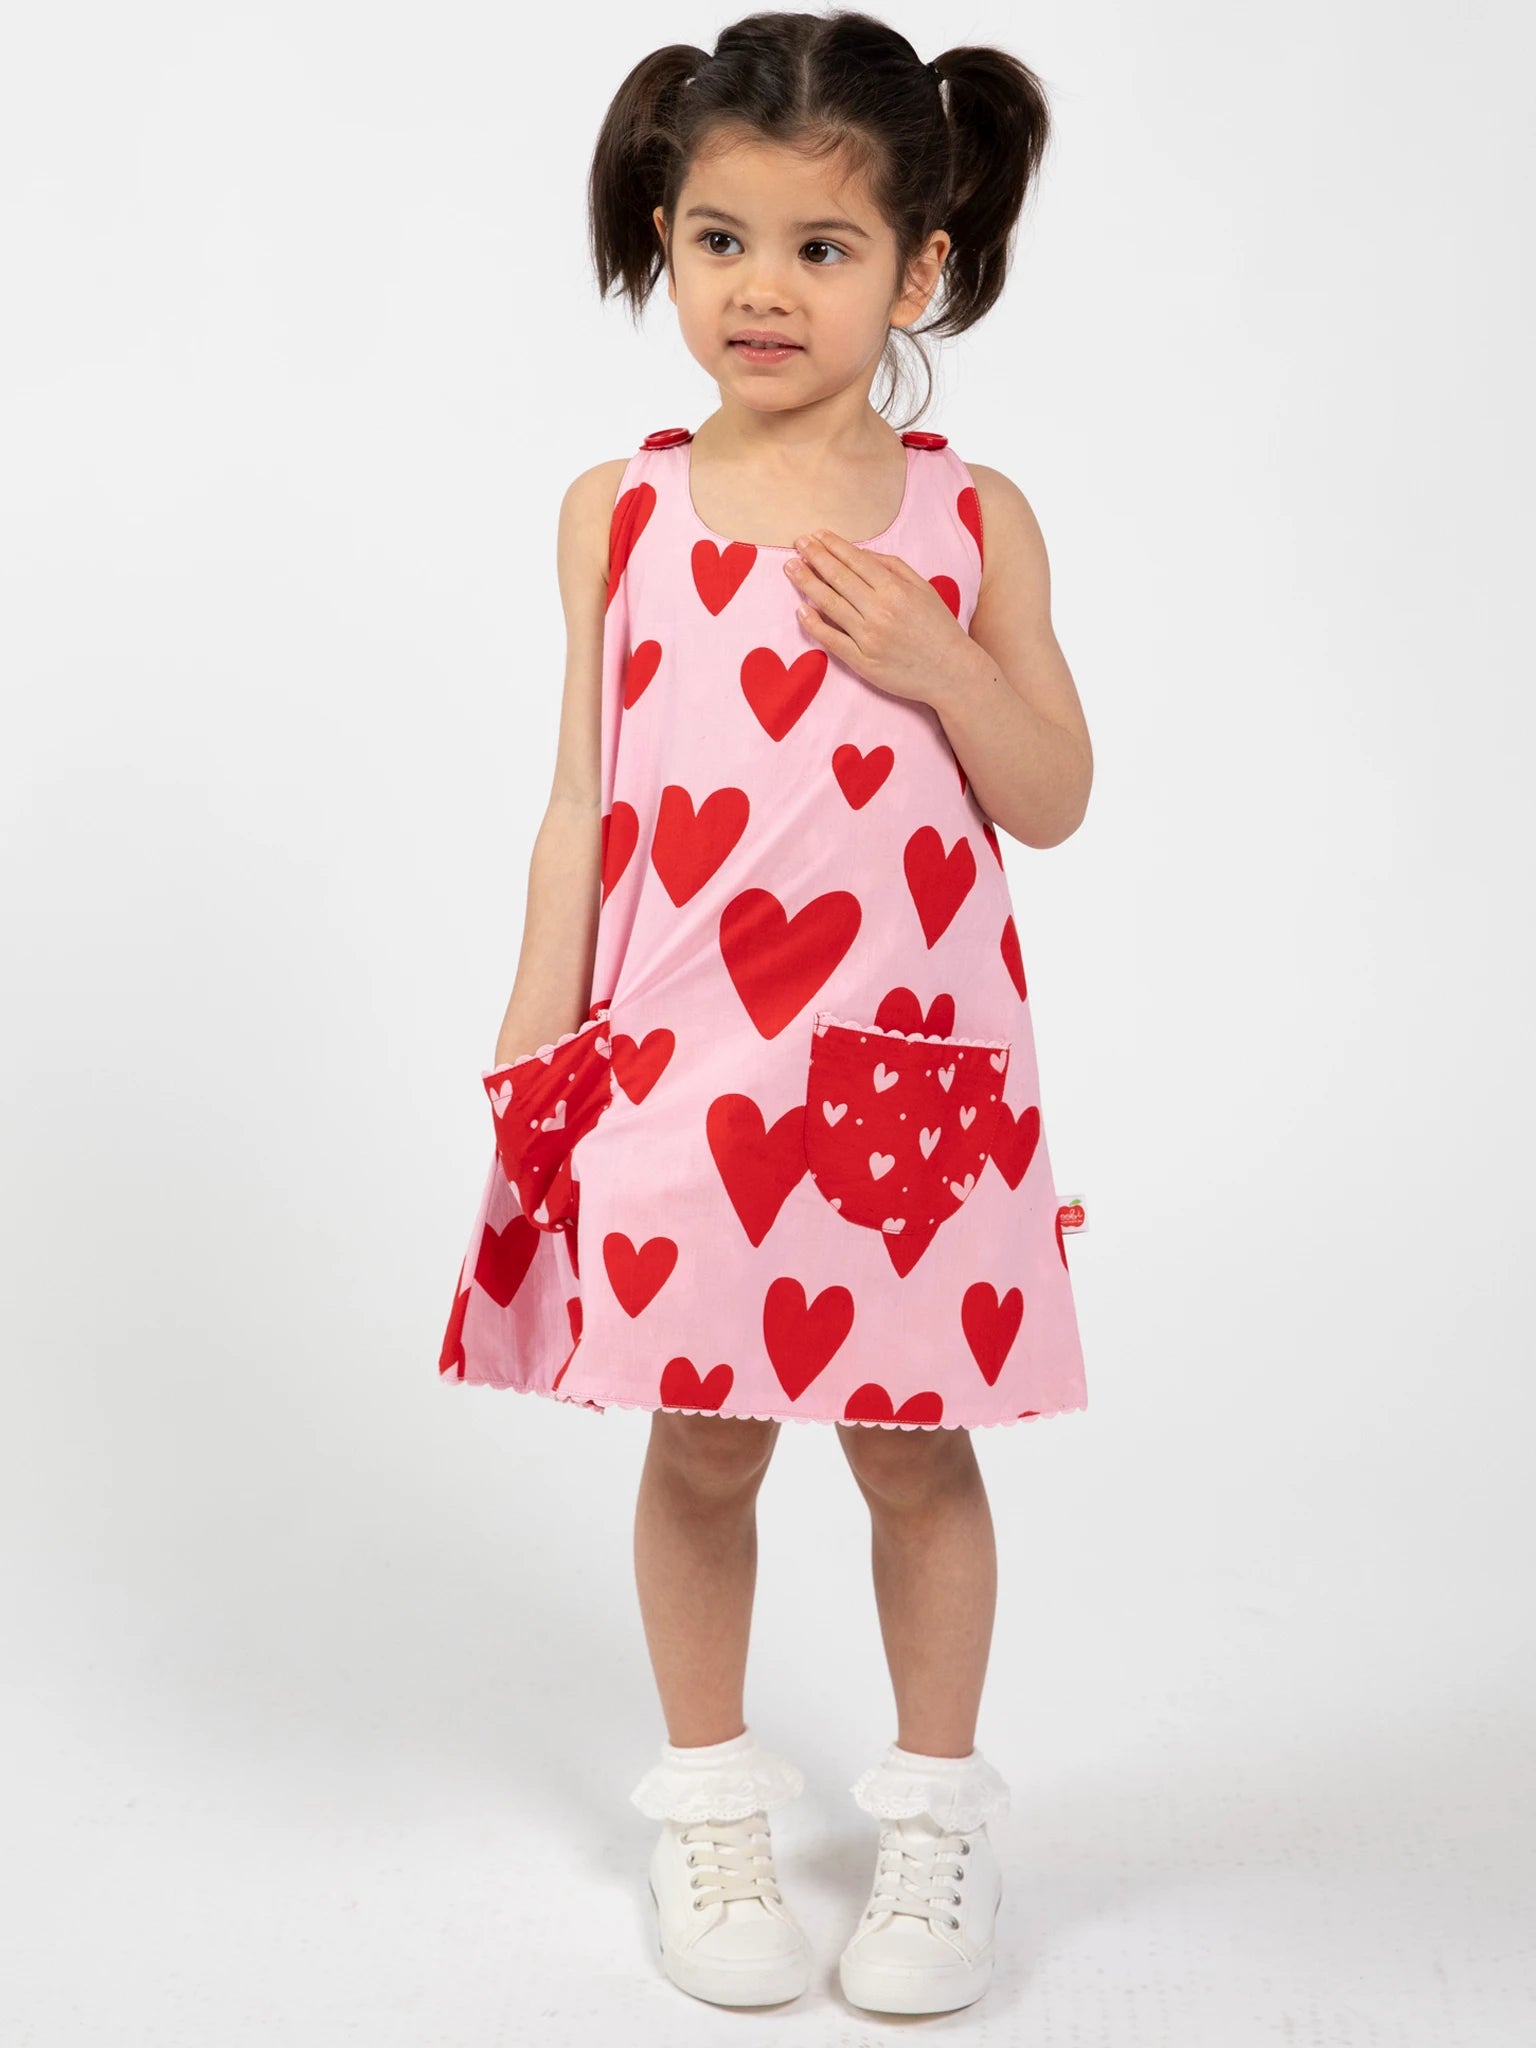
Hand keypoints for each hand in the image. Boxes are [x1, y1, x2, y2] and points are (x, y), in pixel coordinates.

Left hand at [783, 528, 971, 707]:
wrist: (952, 672)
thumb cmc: (938, 627)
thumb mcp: (923, 589)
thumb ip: (893, 567)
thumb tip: (860, 553)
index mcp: (896, 590)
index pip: (856, 561)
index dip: (833, 546)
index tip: (815, 535)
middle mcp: (881, 611)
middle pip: (839, 579)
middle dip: (815, 558)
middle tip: (797, 544)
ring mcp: (869, 638)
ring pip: (830, 605)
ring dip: (807, 584)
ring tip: (791, 568)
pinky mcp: (863, 662)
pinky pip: (832, 640)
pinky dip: (814, 624)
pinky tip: (801, 609)